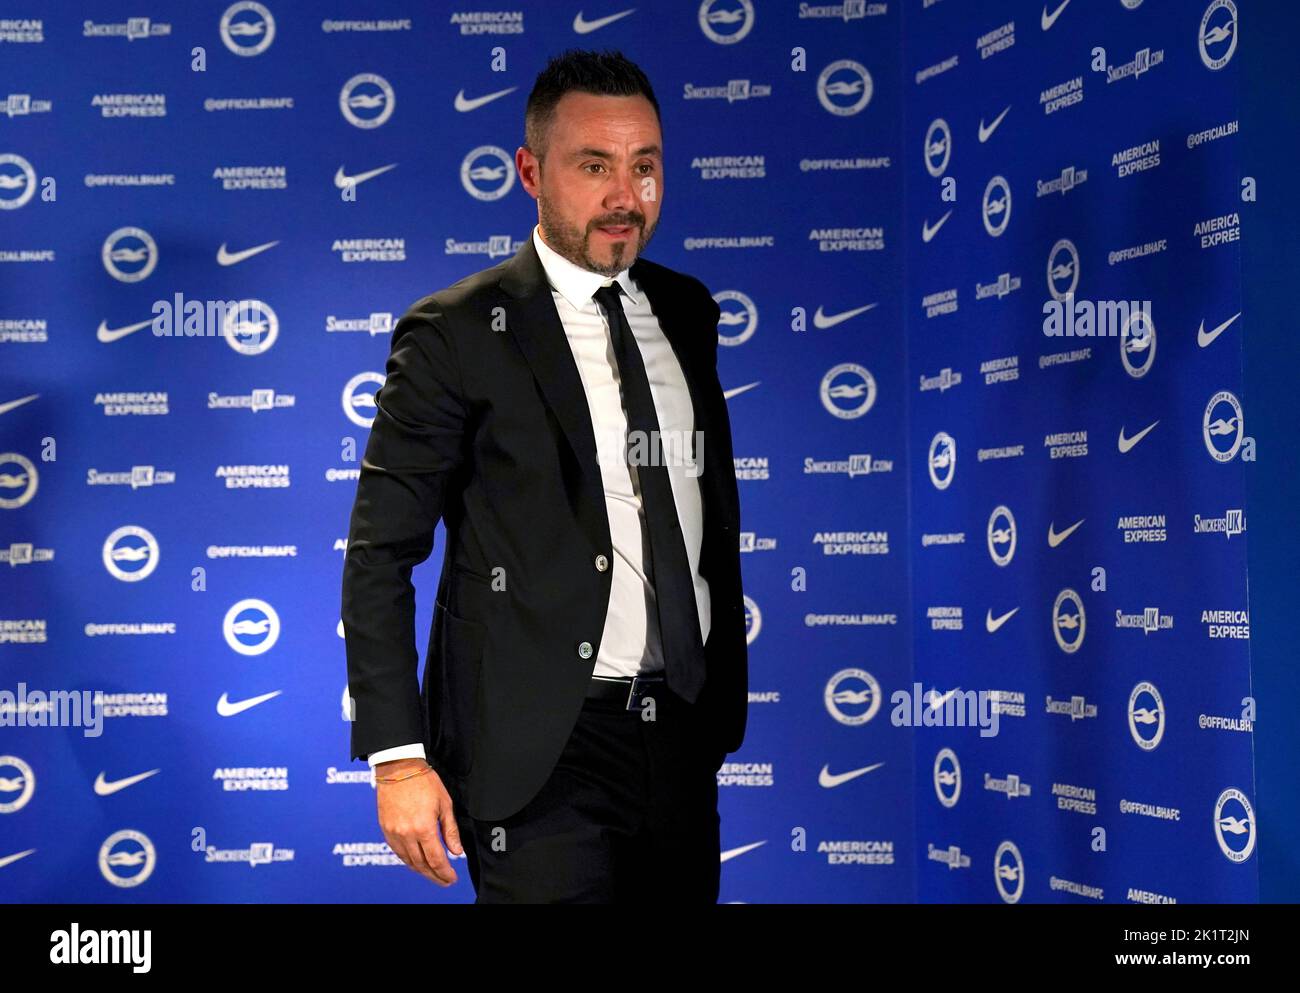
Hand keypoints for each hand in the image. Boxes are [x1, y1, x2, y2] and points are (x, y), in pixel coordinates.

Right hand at [375, 759, 462, 885]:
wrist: (398, 767)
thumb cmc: (424, 782)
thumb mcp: (444, 804)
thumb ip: (450, 831)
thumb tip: (457, 852)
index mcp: (423, 828)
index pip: (436, 860)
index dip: (445, 873)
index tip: (452, 878)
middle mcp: (406, 834)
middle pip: (421, 865)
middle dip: (434, 876)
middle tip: (444, 881)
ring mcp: (394, 833)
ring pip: (408, 861)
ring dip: (421, 870)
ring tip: (432, 874)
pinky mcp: (385, 829)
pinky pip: (397, 852)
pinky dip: (408, 860)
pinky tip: (416, 861)